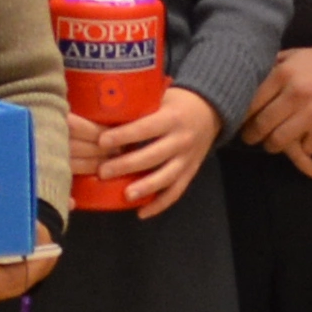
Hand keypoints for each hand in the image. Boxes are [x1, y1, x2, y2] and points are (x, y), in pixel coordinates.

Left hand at [98, 91, 224, 213]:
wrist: (210, 111)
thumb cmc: (175, 103)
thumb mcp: (160, 98)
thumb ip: (138, 109)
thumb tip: (102, 116)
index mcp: (171, 118)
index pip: (145, 128)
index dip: (123, 135)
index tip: (101, 141)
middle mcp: (181, 139)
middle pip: (153, 156)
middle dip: (127, 165)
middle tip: (103, 172)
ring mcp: (187, 159)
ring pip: (167, 177)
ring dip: (146, 188)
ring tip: (125, 196)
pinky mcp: (190, 172)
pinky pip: (176, 192)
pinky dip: (160, 204)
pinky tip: (141, 213)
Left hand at [240, 43, 311, 168]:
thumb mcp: (296, 55)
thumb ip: (273, 66)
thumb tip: (248, 79)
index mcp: (282, 73)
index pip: (251, 102)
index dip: (241, 116)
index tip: (238, 121)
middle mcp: (294, 93)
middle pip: (261, 125)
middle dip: (252, 136)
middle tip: (251, 138)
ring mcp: (311, 113)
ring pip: (278, 141)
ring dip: (273, 145)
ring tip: (272, 143)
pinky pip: (305, 148)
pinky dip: (303, 147)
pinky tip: (303, 141)